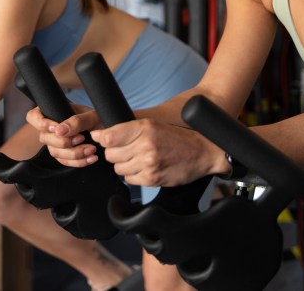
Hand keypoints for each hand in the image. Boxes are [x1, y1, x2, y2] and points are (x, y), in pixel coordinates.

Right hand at [25, 105, 102, 167]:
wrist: (109, 133)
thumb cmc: (99, 120)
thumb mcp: (92, 116)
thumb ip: (77, 121)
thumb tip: (59, 130)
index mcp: (55, 113)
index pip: (33, 117)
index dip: (39, 122)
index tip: (54, 127)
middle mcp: (52, 129)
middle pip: (44, 138)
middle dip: (64, 141)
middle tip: (82, 138)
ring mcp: (56, 143)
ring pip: (55, 152)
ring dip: (74, 153)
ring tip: (91, 149)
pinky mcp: (64, 155)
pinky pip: (65, 162)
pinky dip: (78, 162)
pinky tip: (91, 158)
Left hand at [92, 119, 221, 186]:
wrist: (204, 152)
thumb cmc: (178, 137)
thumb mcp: (154, 125)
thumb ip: (127, 130)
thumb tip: (99, 135)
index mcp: (145, 127)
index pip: (109, 136)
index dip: (104, 139)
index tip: (105, 140)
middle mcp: (145, 145)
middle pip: (111, 154)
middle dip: (116, 153)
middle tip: (129, 150)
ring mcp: (148, 163)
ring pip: (118, 168)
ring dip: (125, 165)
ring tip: (140, 159)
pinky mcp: (152, 179)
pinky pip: (129, 180)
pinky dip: (134, 175)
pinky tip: (146, 168)